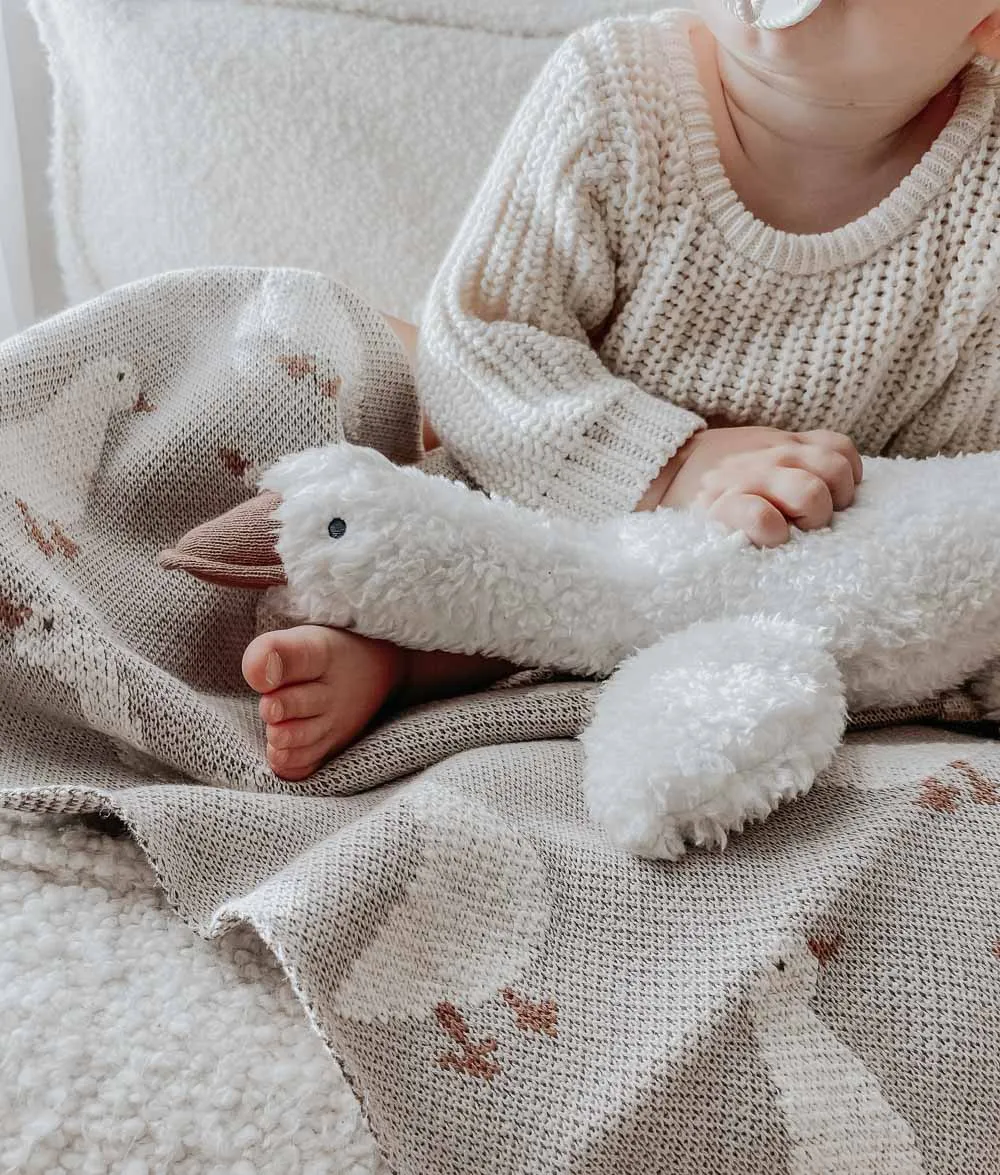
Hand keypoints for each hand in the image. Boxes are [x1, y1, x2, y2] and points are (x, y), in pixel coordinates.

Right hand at [639, 426, 862, 547]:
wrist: (663, 471)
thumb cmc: (722, 470)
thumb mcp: (762, 449)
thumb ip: (798, 456)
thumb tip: (838, 484)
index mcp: (786, 444)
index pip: (842, 451)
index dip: (847, 478)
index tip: (830, 497)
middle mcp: (774, 457)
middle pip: (835, 473)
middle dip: (834, 502)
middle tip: (809, 519)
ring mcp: (751, 480)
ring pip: (812, 494)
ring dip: (810, 519)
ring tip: (792, 529)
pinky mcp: (724, 507)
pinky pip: (765, 520)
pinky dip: (773, 532)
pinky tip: (768, 539)